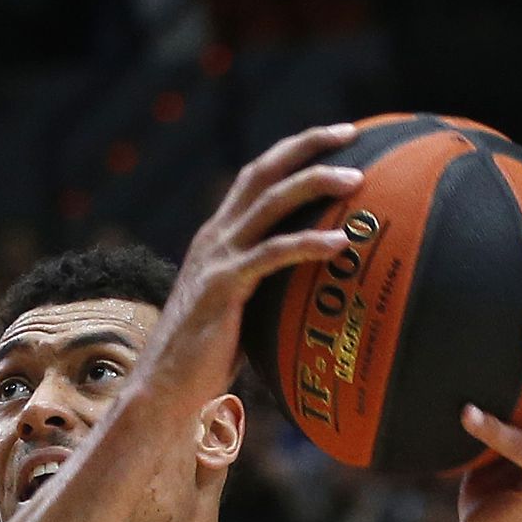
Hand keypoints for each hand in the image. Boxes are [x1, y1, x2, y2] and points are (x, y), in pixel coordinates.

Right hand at [142, 125, 361, 412]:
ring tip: (357, 179)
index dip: (292, 153)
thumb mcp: (237, 311)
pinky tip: (340, 244)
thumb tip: (310, 293)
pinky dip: (308, 243)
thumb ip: (263, 290)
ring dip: (315, 183)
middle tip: (350, 133)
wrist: (164, 387)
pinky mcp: (223, 287)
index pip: (255, 178)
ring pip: (270, 203)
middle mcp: (214, 238)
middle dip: (306, 146)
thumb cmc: (205, 359)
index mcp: (217, 238)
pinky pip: (272, 254)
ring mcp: (217, 260)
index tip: (333, 140)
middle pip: (262, 173)